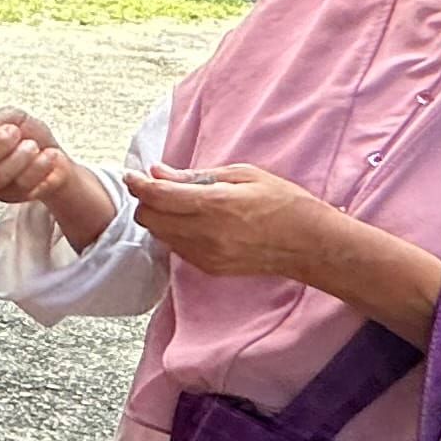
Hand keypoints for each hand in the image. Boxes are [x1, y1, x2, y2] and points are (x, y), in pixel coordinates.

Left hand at [127, 161, 352, 282]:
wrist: (309, 244)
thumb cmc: (282, 202)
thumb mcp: (243, 175)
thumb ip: (196, 175)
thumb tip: (159, 172)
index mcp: (214, 204)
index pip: (158, 196)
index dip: (138, 184)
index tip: (131, 175)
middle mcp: (205, 233)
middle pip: (150, 218)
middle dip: (146, 201)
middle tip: (157, 188)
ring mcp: (206, 254)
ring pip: (160, 235)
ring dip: (159, 219)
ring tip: (178, 204)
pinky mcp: (209, 268)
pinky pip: (177, 249)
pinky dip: (175, 234)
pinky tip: (193, 222)